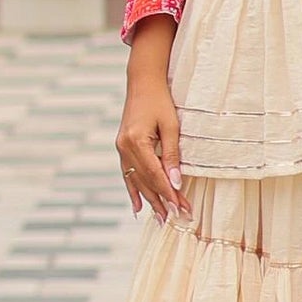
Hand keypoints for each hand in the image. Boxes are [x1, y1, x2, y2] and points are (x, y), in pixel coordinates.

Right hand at [116, 35, 190, 222]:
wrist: (142, 82)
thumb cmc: (161, 101)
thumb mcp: (171, 126)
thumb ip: (172, 155)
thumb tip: (176, 182)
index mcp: (136, 141)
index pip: (155, 174)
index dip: (168, 193)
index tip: (180, 207)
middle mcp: (124, 147)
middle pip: (145, 181)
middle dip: (161, 200)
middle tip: (175, 218)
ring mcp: (120, 148)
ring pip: (136, 180)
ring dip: (149, 200)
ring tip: (160, 219)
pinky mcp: (122, 148)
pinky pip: (127, 174)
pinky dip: (133, 191)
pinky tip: (138, 207)